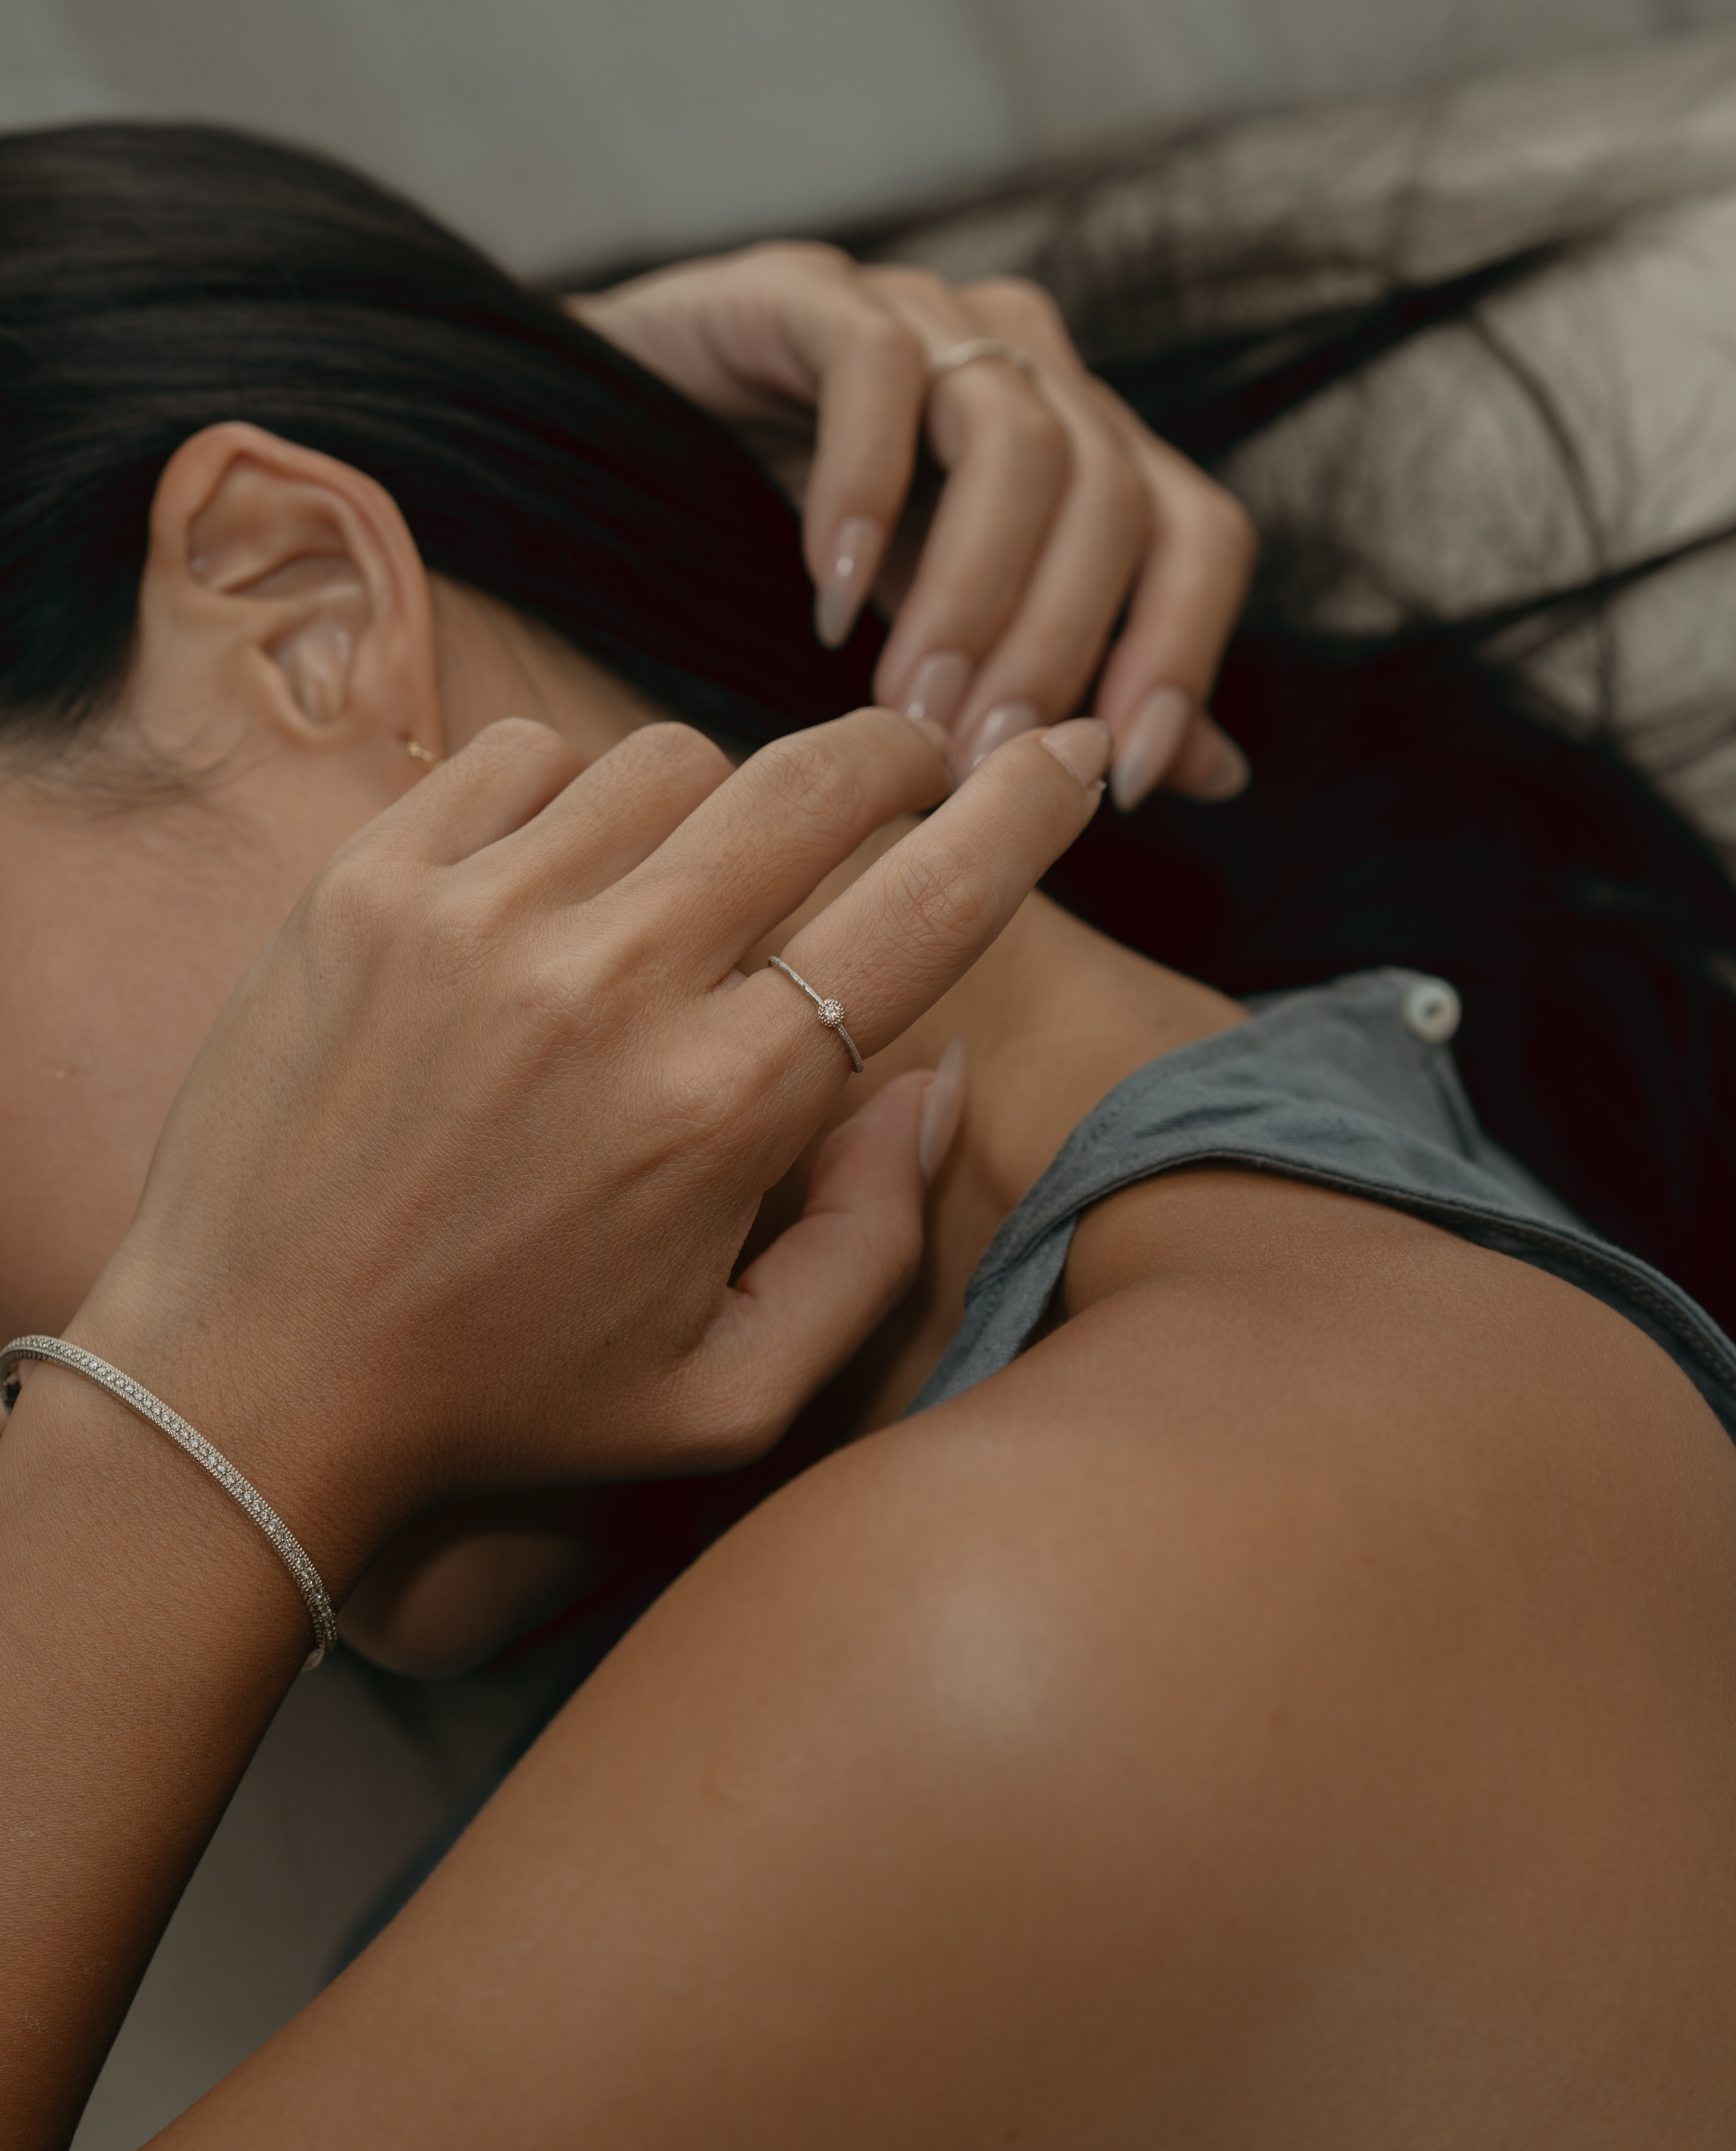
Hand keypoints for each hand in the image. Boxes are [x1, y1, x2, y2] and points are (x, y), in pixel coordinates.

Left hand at [72, 707, 1110, 1591]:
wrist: (249, 1379)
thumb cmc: (505, 1397)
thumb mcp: (726, 1396)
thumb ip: (865, 1248)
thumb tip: (924, 1083)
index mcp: (719, 1109)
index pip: (928, 904)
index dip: (1026, 812)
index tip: (1072, 753)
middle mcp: (610, 985)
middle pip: (813, 782)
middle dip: (896, 754)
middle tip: (912, 766)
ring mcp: (476, 917)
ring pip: (669, 757)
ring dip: (718, 796)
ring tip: (698, 870)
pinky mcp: (367, 883)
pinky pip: (521, 754)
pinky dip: (569, 791)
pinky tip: (561, 874)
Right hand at [571, 245, 1255, 808]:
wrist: (613, 453)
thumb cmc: (797, 546)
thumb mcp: (949, 638)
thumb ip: (1074, 692)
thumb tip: (1215, 773)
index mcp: (1088, 446)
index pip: (1200, 534)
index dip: (1182, 656)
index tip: (1116, 784)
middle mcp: (1031, 364)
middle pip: (1111, 498)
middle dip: (1052, 652)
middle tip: (977, 768)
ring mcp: (930, 314)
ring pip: (1016, 437)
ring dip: (968, 595)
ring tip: (904, 706)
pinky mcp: (815, 289)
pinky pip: (876, 367)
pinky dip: (864, 489)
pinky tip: (828, 593)